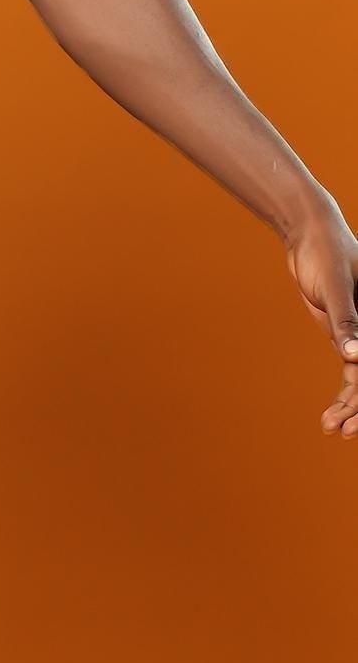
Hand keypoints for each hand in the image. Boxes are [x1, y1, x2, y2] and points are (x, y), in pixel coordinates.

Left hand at [283, 200, 357, 437]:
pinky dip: (343, 394)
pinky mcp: (344, 335)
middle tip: (345, 430)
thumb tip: (354, 357)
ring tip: (331, 428)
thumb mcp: (336, 284)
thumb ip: (347, 321)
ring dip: (351, 406)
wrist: (310, 233)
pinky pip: (349, 372)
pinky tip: (330, 416)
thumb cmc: (327, 251)